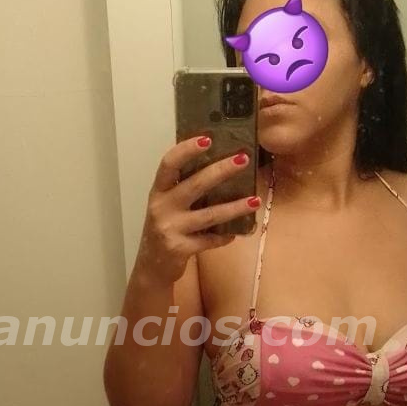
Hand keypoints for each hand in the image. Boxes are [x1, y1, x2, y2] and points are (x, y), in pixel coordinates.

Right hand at [135, 135, 259, 285]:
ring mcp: (170, 229)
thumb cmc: (165, 229)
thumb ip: (183, 189)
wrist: (151, 266)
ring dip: (235, 207)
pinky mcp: (180, 248)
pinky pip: (210, 240)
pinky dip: (225, 236)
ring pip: (209, 215)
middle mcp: (161, 208)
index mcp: (158, 192)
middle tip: (243, 159)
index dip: (186, 150)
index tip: (207, 139)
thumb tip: (218, 167)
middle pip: (195, 185)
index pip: (169, 164)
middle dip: (221, 170)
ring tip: (255, 200)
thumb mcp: (167, 206)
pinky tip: (238, 232)